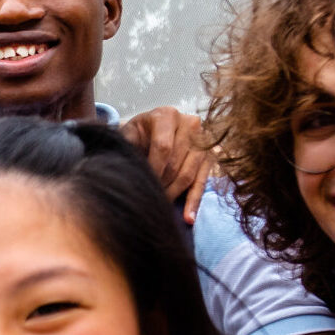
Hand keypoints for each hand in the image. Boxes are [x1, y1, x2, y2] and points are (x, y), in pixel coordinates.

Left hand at [119, 106, 213, 222]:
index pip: (163, 147)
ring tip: (159, 207)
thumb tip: (124, 169)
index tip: (143, 185)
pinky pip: (202, 182)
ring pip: (189, 175)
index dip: (153, 169)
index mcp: (166, 115)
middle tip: (147, 200)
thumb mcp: (128, 134)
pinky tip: (188, 218)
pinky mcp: (210, 158)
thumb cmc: (137, 134)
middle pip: (176, 163)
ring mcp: (203, 141)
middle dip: (161, 185)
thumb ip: (126, 146)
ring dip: (173, 194)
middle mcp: (190, 124)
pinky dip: (194, 202)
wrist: (151, 130)